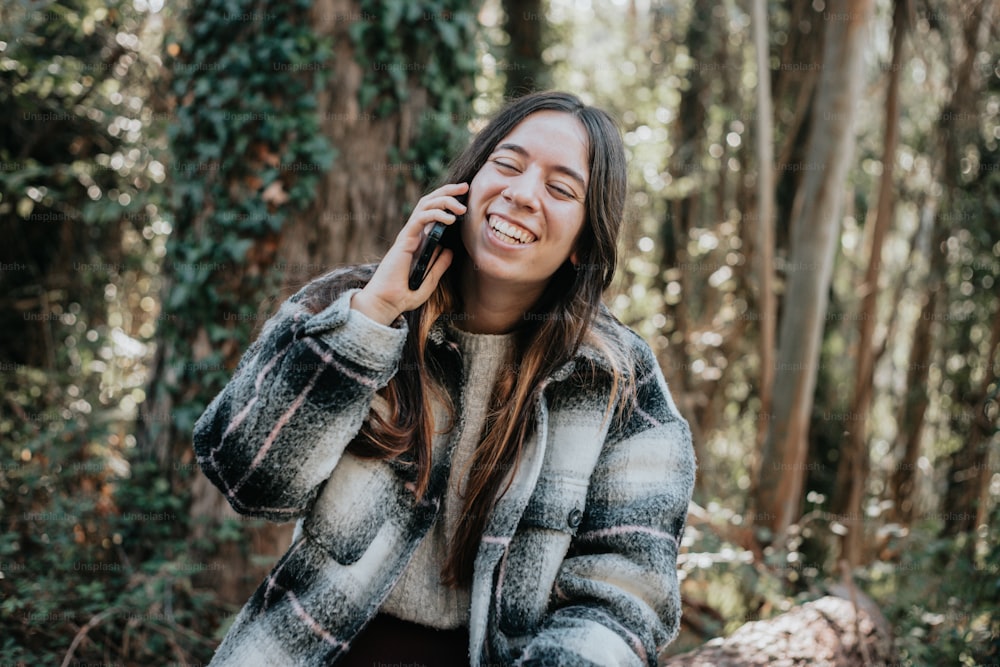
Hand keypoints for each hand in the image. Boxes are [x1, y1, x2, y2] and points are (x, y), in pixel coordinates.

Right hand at [351, 182, 467, 324]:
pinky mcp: (404, 240)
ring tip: (461, 206)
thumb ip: (440, 266)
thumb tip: (449, 251)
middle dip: (447, 191)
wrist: (387, 303)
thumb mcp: (430, 281)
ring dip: (444, 200)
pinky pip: (420, 219)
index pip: (433, 213)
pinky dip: (436, 215)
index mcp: (419, 241)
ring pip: (425, 206)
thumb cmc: (404, 295)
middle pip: (429, 202)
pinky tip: (450, 219)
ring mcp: (408, 236)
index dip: (447, 201)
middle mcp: (413, 235)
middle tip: (465, 186)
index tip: (464, 197)